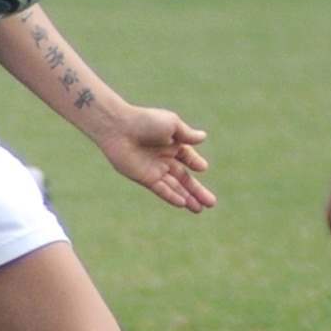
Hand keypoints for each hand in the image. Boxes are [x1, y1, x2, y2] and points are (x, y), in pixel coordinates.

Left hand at [96, 107, 215, 211]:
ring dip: (187, 198)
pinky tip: (183, 204)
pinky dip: (172, 196)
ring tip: (200, 209)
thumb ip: (187, 134)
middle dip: (197, 190)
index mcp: (172, 143)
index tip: (202, 168)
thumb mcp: (172, 124)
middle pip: (184, 178)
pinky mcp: (145, 178)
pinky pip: (161, 189)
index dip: (196, 163)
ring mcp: (155, 169)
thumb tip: (203, 137)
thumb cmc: (145, 121)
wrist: (119, 128)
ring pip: (175, 187)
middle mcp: (164, 158)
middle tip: (211, 203)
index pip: (188, 157)